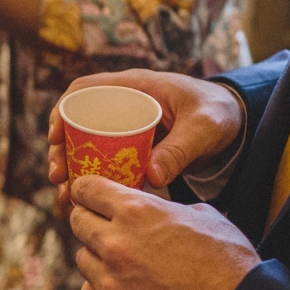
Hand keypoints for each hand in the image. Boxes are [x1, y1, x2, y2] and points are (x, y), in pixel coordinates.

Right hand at [48, 69, 244, 211]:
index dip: (63, 110)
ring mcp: (124, 128)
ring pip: (85, 146)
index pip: (84, 90)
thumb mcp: (204, 128)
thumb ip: (181, 149)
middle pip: (77, 123)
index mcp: (135, 87)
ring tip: (65, 196)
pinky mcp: (130, 149)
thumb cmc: (219, 114)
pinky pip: (103, 162)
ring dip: (72, 170)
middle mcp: (123, 105)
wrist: (235, 126)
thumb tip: (152, 175)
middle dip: (60, 150)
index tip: (54, 137)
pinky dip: (92, 181)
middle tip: (58, 178)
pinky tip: (85, 203)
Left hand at [68, 175, 259, 289]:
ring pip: (83, 260)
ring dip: (99, 260)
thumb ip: (163, 207)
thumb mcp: (201, 215)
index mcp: (137, 212)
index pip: (86, 189)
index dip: (88, 191)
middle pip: (78, 222)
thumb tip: (149, 206)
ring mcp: (110, 284)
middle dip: (91, 221)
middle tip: (108, 230)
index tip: (91, 197)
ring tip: (129, 267)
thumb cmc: (228, 263)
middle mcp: (116, 244)